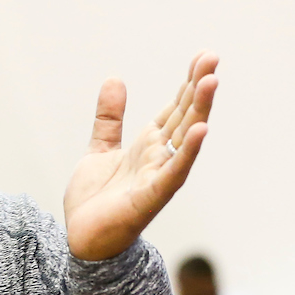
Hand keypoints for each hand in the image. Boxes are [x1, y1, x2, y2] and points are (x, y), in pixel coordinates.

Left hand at [63, 51, 219, 260]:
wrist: (82, 237)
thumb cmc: (97, 199)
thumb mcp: (100, 148)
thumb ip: (109, 118)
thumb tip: (115, 79)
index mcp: (149, 145)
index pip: (175, 108)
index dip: (188, 83)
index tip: (204, 56)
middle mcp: (159, 157)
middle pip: (185, 116)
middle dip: (199, 88)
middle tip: (213, 57)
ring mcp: (158, 176)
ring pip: (185, 139)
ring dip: (199, 110)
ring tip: (211, 81)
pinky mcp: (150, 197)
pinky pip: (173, 172)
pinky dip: (187, 152)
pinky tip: (201, 130)